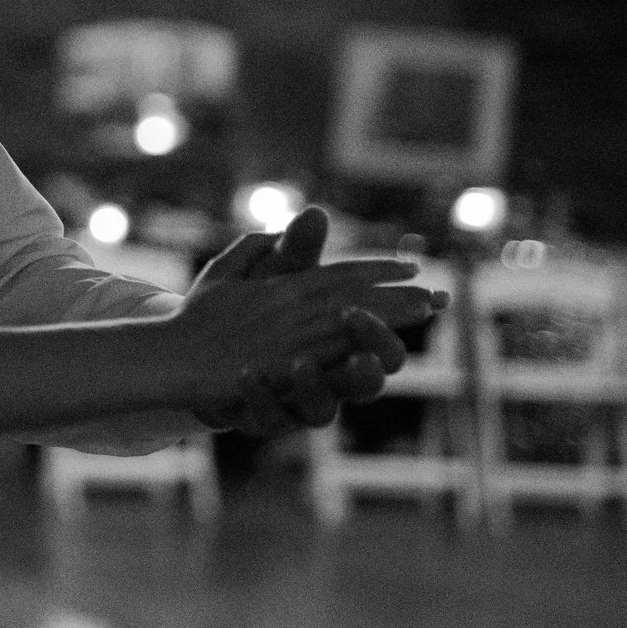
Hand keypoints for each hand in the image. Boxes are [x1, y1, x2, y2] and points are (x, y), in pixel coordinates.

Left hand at [180, 208, 444, 434]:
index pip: (384, 333)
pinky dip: (259, 394)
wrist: (196, 353)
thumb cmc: (251, 313)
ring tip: (301, 362)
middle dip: (371, 352)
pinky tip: (247, 372)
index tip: (430, 295)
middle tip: (357, 319)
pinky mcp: (259, 415)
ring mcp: (293, 402)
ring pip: (322, 411)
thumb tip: (316, 211)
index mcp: (338, 344)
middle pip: (369, 379)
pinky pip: (267, 416)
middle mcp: (325, 379)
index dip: (407, 313)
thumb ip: (296, 253)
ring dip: (313, 384)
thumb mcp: (272, 278)